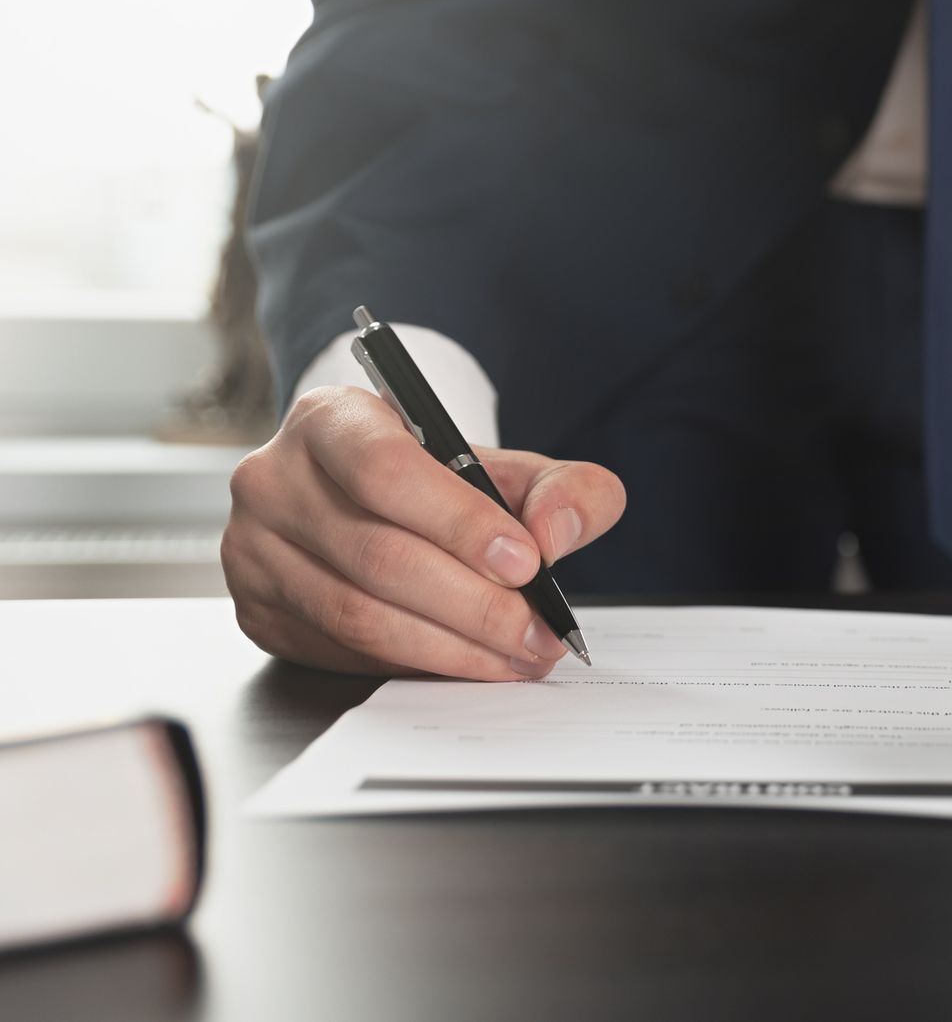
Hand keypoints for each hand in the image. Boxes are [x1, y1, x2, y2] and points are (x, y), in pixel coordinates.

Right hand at [222, 386, 626, 678]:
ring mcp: (255, 549)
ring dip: (451, 647)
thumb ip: (565, 487)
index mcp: (332, 419)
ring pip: (358, 614)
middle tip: (537, 632)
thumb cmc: (445, 484)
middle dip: (474, 605)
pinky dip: (416, 663)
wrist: (382, 505)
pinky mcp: (258, 610)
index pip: (386, 471)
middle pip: (378, 555)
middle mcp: (276, 479)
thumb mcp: (514, 467)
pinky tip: (468, 662)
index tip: (526, 562)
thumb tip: (557, 534)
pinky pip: (342, 650)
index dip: (459, 522)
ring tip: (517, 655)